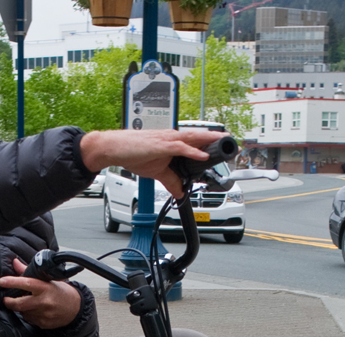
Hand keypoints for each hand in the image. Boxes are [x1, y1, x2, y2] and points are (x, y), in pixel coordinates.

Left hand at [0, 258, 81, 328]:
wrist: (76, 308)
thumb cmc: (61, 292)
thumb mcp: (48, 280)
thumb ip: (29, 272)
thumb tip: (15, 262)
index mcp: (45, 288)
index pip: (26, 283)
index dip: (12, 282)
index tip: (2, 281)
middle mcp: (44, 302)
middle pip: (20, 304)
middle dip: (9, 302)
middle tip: (5, 299)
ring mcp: (44, 314)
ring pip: (24, 312)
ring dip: (21, 308)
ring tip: (27, 303)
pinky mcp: (44, 324)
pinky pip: (30, 319)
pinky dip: (29, 315)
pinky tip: (35, 311)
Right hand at [79, 128, 225, 196]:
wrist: (113, 148)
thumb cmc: (132, 153)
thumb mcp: (156, 171)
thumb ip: (170, 181)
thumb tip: (180, 191)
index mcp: (173, 143)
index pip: (195, 142)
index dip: (209, 144)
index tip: (221, 149)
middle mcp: (172, 137)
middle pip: (199, 136)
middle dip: (215, 138)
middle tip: (230, 140)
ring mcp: (167, 140)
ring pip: (193, 138)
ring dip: (209, 139)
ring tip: (223, 140)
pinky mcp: (161, 144)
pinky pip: (180, 147)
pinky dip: (192, 152)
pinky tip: (202, 155)